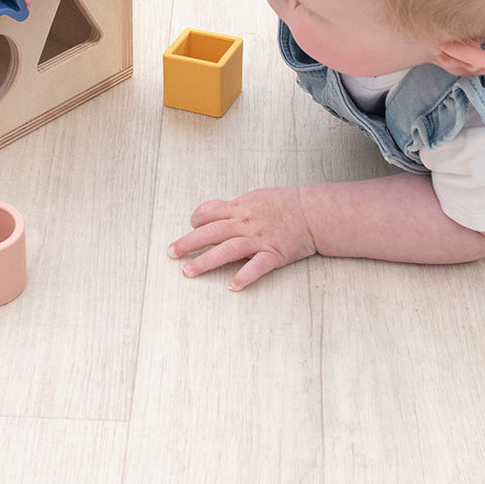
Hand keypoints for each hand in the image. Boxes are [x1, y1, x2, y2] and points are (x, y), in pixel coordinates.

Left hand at [167, 187, 317, 290]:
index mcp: (241, 207)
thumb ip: (237, 207)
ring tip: (188, 272)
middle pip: (210, 232)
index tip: (191, 227)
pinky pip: (256, 266)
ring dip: (205, 261)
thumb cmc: (285, 203)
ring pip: (226, 249)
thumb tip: (218, 213)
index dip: (196, 220)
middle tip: (171, 253)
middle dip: (188, 243)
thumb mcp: (257, 197)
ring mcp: (258, 239)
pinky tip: (232, 286)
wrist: (313, 212)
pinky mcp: (273, 254)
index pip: (209, 212)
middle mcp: (246, 223)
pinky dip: (244, 276)